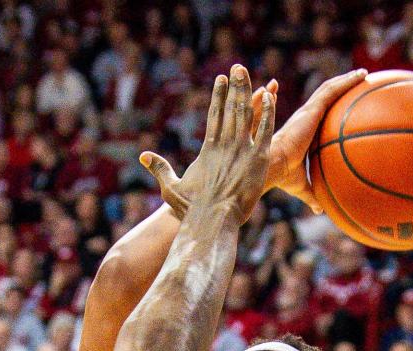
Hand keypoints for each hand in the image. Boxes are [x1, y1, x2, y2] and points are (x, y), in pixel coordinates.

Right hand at [141, 65, 275, 223]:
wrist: (212, 221)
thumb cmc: (191, 209)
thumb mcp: (171, 188)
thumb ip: (160, 169)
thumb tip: (142, 156)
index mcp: (208, 149)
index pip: (215, 115)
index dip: (219, 95)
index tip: (222, 79)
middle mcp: (225, 145)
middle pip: (231, 108)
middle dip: (235, 86)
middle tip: (238, 67)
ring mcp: (242, 150)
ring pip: (247, 113)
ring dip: (248, 91)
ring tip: (249, 74)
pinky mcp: (257, 159)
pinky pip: (265, 130)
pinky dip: (268, 112)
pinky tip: (270, 96)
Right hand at [264, 69, 367, 211]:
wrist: (272, 166)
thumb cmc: (282, 176)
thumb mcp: (301, 185)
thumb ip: (311, 195)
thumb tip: (320, 211)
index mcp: (302, 130)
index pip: (317, 113)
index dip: (327, 105)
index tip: (339, 100)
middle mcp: (304, 117)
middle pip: (325, 96)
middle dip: (339, 86)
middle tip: (356, 81)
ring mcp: (307, 112)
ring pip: (330, 89)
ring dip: (346, 80)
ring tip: (363, 74)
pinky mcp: (310, 110)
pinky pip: (332, 91)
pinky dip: (347, 82)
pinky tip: (361, 75)